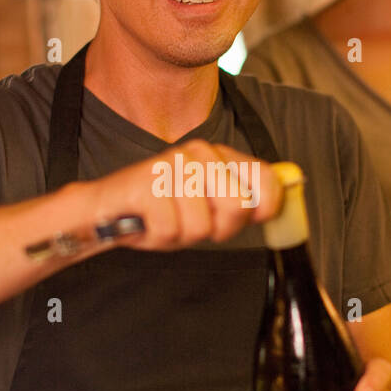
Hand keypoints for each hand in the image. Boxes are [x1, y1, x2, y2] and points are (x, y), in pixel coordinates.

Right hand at [83, 141, 281, 250]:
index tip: (248, 220)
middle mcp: (199, 154)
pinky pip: (171, 230)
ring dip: (182, 236)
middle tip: (192, 223)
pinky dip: (159, 237)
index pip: (265, 177)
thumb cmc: (160, 211)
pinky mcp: (148, 183)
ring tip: (165, 221)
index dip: (264, 208)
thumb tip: (284, 195)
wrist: (106, 211)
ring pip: (201, 225)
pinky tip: (147, 222)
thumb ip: (242, 201)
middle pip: (238, 206)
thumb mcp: (208, 207)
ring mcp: (172, 165)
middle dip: (217, 229)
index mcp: (218, 156)